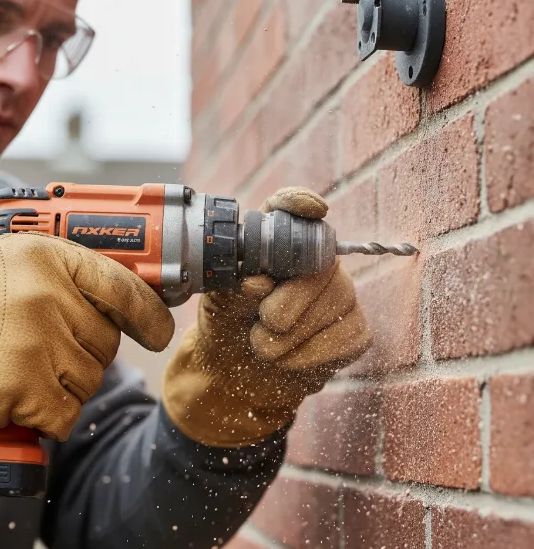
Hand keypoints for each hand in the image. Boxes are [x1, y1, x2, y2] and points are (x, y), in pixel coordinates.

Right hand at [0, 232, 173, 440]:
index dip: (148, 313)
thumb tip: (116, 295)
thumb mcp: (13, 257)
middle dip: (88, 351)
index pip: (122, 287)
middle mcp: (48, 298)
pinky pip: (67, 413)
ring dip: (68, 383)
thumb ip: (65, 270)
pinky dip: (53, 415)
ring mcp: (37, 345)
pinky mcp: (23, 390)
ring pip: (91, 378)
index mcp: (49, 259)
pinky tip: (27, 400)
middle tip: (52, 349)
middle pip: (107, 341)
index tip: (158, 330)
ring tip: (30, 369)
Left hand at [162, 187, 371, 447]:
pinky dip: (311, 355)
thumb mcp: (220, 299)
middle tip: (262, 324)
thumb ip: (236, 284)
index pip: (292, 207)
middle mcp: (315, 261)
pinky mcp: (354, 329)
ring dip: (290, 337)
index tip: (312, 210)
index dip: (302, 203)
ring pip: (336, 302)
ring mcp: (341, 293)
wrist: (234, 371)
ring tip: (264, 346)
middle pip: (320, 265)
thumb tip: (258, 282)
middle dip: (286, 303)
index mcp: (277, 243)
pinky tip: (290, 360)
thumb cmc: (227, 323)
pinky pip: (347, 336)